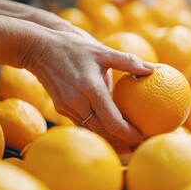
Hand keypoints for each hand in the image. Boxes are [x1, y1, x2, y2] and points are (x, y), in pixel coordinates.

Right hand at [22, 29, 154, 145]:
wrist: (38, 48)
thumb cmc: (73, 47)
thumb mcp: (102, 51)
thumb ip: (128, 61)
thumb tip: (152, 69)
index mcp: (91, 88)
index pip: (112, 122)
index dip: (129, 133)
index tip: (143, 136)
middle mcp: (77, 101)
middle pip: (104, 132)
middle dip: (123, 141)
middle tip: (141, 141)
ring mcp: (67, 107)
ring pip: (92, 131)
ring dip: (110, 139)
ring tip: (129, 142)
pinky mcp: (61, 108)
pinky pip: (82, 124)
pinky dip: (98, 129)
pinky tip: (110, 130)